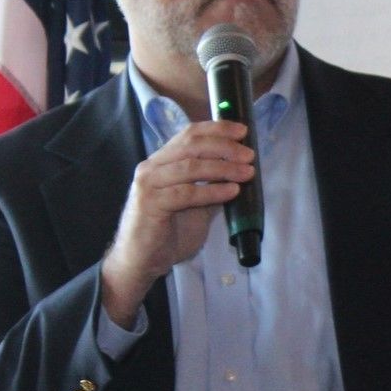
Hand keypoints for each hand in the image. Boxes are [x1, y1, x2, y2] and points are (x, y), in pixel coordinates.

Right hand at [100, 121, 255, 327]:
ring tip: (247, 172)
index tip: (242, 130)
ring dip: (223, 167)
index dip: (217, 129)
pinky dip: (212, 191)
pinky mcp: (150, 203)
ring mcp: (148, 184)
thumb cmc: (168, 233)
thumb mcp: (198, 204)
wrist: (142, 261)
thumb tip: (240, 170)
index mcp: (162, 162)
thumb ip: (212, 185)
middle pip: (191, 145)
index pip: (189, 135)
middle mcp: (152, 167)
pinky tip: (232, 191)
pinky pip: (186, 193)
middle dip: (224, 146)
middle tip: (249, 154)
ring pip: (190, 166)